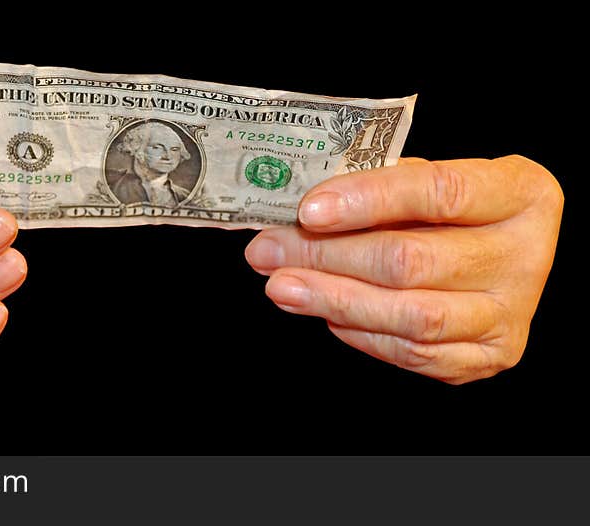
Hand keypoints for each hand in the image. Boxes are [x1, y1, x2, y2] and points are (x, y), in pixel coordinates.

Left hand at [245, 156, 562, 383]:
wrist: (502, 254)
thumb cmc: (452, 210)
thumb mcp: (427, 181)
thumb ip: (377, 190)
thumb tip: (299, 216)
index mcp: (521, 193)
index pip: (439, 192)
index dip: (367, 200)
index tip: (308, 210)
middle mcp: (527, 255)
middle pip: (412, 261)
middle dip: (327, 256)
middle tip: (270, 250)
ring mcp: (511, 314)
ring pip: (410, 316)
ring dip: (333, 300)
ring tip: (281, 286)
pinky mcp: (488, 357)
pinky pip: (412, 353)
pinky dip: (360, 333)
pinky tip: (324, 311)